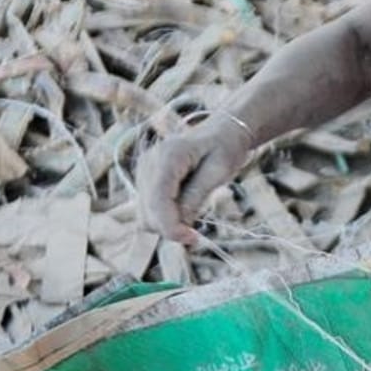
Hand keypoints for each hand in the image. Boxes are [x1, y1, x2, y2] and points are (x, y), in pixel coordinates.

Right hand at [137, 116, 252, 244]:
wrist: (222, 131)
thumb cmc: (226, 147)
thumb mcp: (219, 170)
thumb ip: (196, 196)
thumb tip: (180, 224)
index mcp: (169, 155)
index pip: (158, 200)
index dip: (171, 226)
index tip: (192, 239)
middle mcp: (149, 163)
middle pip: (148, 212)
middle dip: (170, 227)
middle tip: (196, 233)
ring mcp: (144, 172)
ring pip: (144, 215)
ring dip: (167, 224)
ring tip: (193, 216)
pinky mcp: (145, 180)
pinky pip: (148, 210)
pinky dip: (165, 218)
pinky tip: (184, 210)